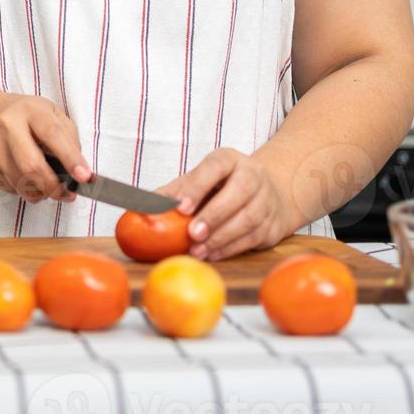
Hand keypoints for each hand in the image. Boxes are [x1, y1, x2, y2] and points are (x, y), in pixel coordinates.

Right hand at [0, 93, 88, 203]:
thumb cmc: (24, 117)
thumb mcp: (50, 113)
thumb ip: (68, 136)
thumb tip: (78, 168)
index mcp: (30, 111)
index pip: (52, 135)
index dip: (70, 157)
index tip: (84, 176)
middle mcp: (8, 128)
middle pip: (32, 166)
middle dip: (54, 186)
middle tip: (67, 193)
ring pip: (22, 184)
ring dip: (42, 192)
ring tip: (49, 186)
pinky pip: (12, 189)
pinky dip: (27, 191)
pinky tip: (29, 180)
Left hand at [155, 147, 295, 261]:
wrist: (269, 194)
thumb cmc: (221, 187)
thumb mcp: (198, 181)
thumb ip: (173, 191)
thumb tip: (140, 207)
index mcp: (230, 160)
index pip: (215, 167)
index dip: (198, 186)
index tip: (181, 207)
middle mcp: (253, 175)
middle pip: (238, 193)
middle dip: (214, 215)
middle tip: (192, 234)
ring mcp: (267, 200)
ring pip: (248, 219)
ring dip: (221, 237)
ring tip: (198, 250)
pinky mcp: (274, 224)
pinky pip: (253, 238)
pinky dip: (231, 248)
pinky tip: (212, 254)